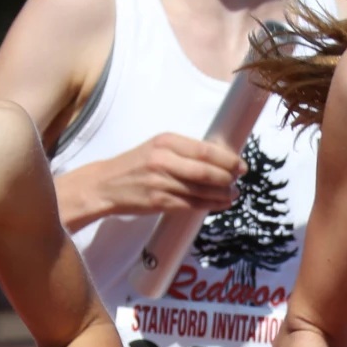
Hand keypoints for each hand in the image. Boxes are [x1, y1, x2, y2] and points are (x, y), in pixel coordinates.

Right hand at [85, 134, 242, 217]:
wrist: (105, 184)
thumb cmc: (135, 165)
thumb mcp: (157, 147)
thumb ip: (184, 151)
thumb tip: (219, 158)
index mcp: (166, 142)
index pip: (206, 150)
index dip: (228, 159)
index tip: (241, 165)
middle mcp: (164, 160)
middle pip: (207, 171)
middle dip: (228, 177)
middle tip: (238, 180)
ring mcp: (161, 182)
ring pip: (202, 190)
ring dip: (223, 194)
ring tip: (233, 193)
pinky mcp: (160, 202)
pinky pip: (193, 205)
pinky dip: (211, 205)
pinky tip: (221, 203)